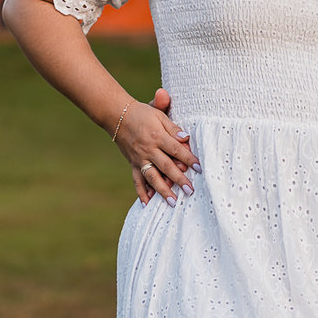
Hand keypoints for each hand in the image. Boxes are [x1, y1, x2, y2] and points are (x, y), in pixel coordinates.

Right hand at [119, 87, 198, 204]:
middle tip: (190, 191)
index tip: (200, 168)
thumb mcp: (158, 115)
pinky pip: (137, 180)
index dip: (188, 158)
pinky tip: (147, 204)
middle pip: (166, 166)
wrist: (117, 115)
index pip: (175, 149)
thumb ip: (173, 128)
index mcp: (157, 137)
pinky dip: (141, 192)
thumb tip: (186, 137)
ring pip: (152, 177)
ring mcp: (139, 159)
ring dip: (162, 190)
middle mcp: (148, 150)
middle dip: (178, 179)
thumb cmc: (142, 114)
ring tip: (173, 202)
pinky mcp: (133, 164)